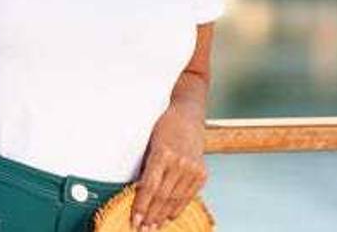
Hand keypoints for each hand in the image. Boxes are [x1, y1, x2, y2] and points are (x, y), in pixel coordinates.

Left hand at [130, 105, 207, 230]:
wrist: (188, 116)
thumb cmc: (164, 127)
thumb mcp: (150, 144)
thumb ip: (147, 168)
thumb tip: (138, 194)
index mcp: (163, 153)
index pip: (149, 187)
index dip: (141, 206)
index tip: (134, 220)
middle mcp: (180, 162)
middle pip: (162, 196)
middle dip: (150, 215)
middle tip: (142, 229)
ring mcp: (193, 168)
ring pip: (175, 199)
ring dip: (162, 215)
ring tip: (153, 226)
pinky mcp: (202, 173)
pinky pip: (188, 196)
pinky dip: (178, 207)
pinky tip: (169, 216)